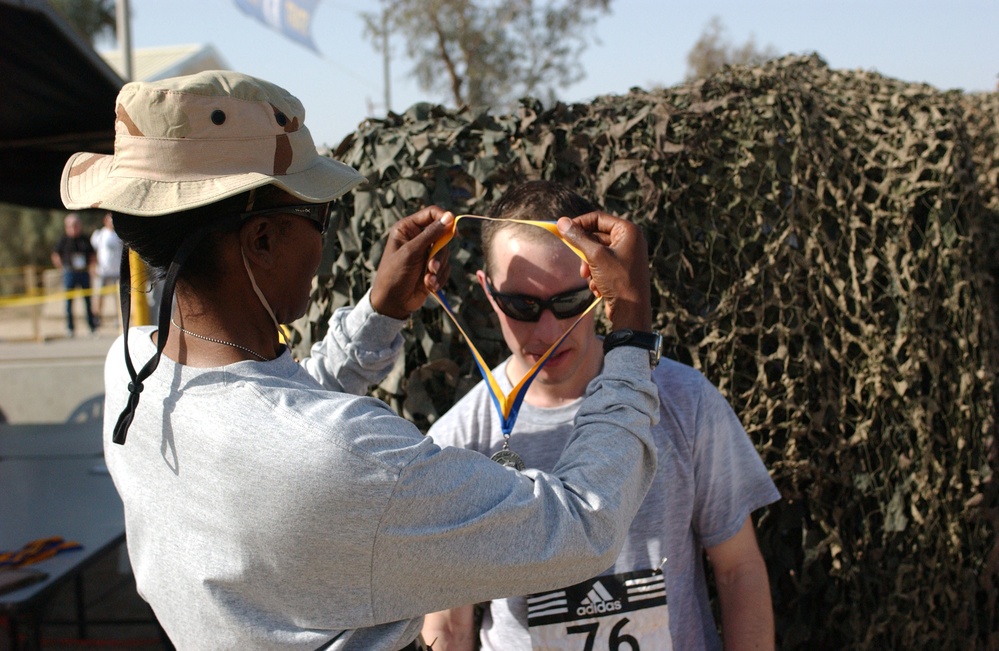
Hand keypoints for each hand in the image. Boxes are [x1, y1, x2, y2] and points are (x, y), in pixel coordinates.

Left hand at [370, 206, 453, 319]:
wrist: (393, 303)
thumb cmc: (395, 275)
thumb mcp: (411, 252)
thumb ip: (431, 234)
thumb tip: (450, 217)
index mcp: (408, 228)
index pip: (432, 214)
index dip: (444, 220)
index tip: (453, 231)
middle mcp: (418, 238)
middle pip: (443, 236)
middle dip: (439, 254)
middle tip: (432, 267)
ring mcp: (426, 253)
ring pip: (446, 254)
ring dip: (438, 269)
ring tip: (427, 280)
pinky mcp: (432, 268)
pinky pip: (446, 268)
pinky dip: (439, 278)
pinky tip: (428, 285)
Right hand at [556, 212, 651, 331]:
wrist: (631, 311)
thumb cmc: (618, 280)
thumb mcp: (595, 256)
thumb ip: (578, 238)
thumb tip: (562, 222)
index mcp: (628, 231)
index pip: (598, 218)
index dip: (579, 223)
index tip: (562, 231)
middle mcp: (629, 240)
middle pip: (596, 236)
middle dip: (585, 253)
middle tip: (581, 266)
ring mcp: (626, 255)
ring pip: (596, 253)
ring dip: (589, 266)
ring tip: (590, 279)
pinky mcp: (621, 269)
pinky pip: (601, 265)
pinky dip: (596, 275)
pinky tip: (598, 288)